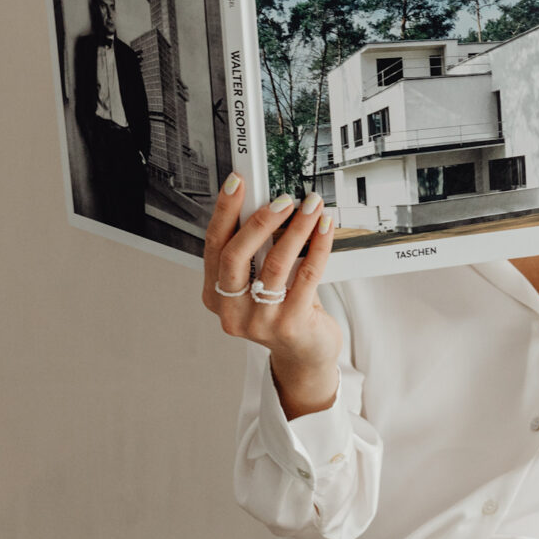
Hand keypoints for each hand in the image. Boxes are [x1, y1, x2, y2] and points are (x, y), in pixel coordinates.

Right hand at [201, 177, 340, 417]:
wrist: (304, 355)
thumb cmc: (281, 312)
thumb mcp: (258, 283)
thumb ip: (255, 253)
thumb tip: (266, 204)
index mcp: (216, 296)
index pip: (214, 246)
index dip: (224, 212)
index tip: (237, 183)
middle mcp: (232, 311)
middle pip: (235, 257)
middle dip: (258, 221)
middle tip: (281, 199)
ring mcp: (260, 322)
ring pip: (274, 264)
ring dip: (295, 229)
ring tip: (310, 206)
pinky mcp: (290, 325)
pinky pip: (306, 275)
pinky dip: (317, 246)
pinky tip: (324, 228)